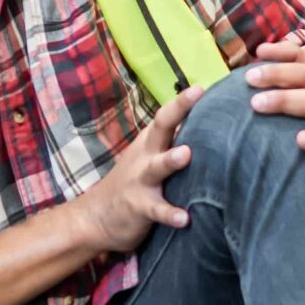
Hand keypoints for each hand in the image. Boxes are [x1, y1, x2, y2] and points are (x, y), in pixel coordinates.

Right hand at [66, 84, 203, 255]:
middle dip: (178, 109)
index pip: (167, 115)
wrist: (94, 217)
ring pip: (157, 167)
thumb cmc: (133, 182)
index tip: (203, 85)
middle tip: (196, 94)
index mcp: (151, 142)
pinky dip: (170, 213)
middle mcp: (146, 155)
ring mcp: (141, 180)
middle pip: (161, 127)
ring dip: (171, 160)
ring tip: (186, 153)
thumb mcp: (149, 157)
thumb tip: (210, 126)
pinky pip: (156, 210)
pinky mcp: (139, 207)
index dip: (183, 100)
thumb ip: (173, 143)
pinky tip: (184, 218)